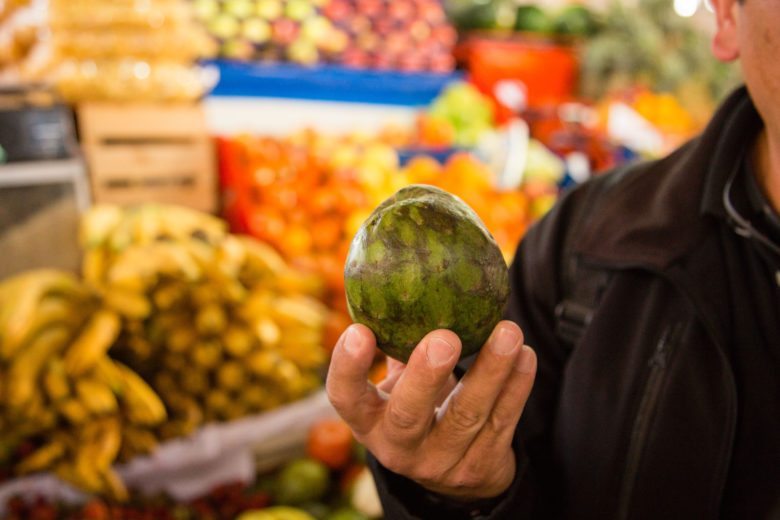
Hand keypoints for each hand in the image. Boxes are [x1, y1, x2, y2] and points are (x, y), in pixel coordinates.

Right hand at [326, 321, 536, 500]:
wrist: (452, 472)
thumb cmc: (416, 404)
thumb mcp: (397, 384)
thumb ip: (395, 340)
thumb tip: (400, 268)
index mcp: (369, 420)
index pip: (346, 398)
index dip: (347, 367)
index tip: (359, 330)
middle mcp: (398, 447)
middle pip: (408, 416)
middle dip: (427, 377)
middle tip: (445, 338)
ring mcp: (440, 462)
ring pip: (467, 416)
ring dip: (490, 372)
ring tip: (508, 332)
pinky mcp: (480, 467)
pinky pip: (501, 423)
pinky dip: (516, 387)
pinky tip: (524, 356)